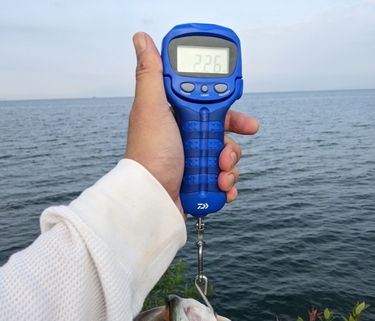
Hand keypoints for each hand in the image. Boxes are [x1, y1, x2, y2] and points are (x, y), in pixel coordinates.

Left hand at [125, 32, 258, 215]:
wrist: (151, 198)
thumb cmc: (149, 155)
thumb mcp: (151, 108)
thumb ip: (152, 74)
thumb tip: (142, 40)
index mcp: (177, 119)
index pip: (212, 109)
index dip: (231, 114)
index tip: (244, 122)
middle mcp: (185, 139)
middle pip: (224, 136)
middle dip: (231, 148)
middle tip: (223, 155)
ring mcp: (193, 162)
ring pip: (227, 159)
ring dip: (229, 169)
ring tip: (218, 177)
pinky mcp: (198, 184)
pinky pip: (224, 182)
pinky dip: (227, 187)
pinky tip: (221, 190)